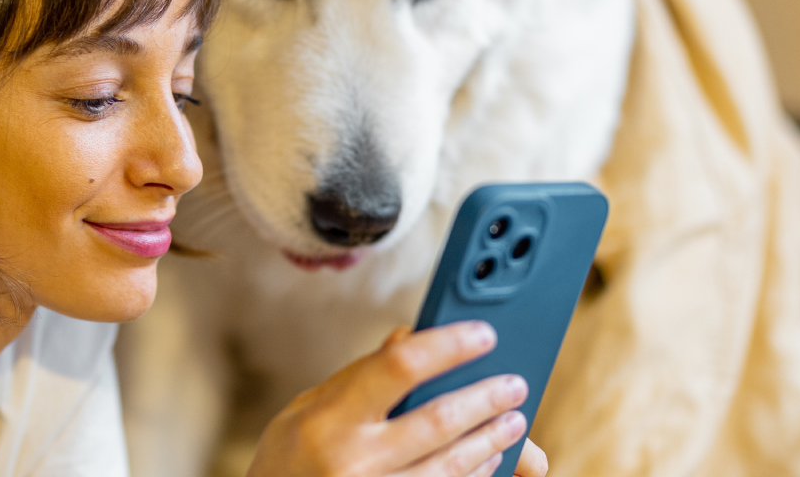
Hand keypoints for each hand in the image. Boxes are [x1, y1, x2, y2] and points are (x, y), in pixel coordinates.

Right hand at [247, 322, 543, 476]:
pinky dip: (472, 476)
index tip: (482, 336)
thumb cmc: (286, 465)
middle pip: (439, 419)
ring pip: (452, 465)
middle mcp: (353, 460)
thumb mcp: (304, 413)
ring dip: (491, 442)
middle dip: (486, 399)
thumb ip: (356, 379)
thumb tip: (406, 338)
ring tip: (512, 422)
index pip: (400, 366)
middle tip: (512, 385)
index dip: (449, 346)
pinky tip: (487, 461)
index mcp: (328, 420)